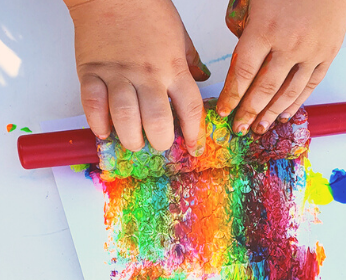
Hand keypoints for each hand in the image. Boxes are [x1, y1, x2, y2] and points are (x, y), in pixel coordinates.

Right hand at [64, 0, 209, 154]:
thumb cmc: (148, 10)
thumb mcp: (180, 36)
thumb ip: (190, 62)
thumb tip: (202, 79)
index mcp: (173, 68)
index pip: (190, 109)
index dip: (194, 134)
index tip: (193, 148)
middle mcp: (148, 75)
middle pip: (157, 121)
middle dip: (160, 141)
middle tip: (158, 143)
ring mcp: (118, 74)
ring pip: (125, 117)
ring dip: (130, 138)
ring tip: (133, 140)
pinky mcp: (91, 71)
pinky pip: (93, 104)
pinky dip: (98, 122)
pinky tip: (104, 130)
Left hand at [217, 0, 345, 134]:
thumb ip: (246, 29)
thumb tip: (239, 60)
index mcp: (264, 28)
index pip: (242, 73)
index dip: (231, 96)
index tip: (224, 111)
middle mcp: (288, 45)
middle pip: (263, 89)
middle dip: (248, 112)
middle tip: (240, 128)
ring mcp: (311, 51)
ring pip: (287, 92)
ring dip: (271, 114)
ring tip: (259, 128)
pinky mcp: (329, 53)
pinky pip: (310, 85)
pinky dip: (296, 103)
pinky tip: (284, 114)